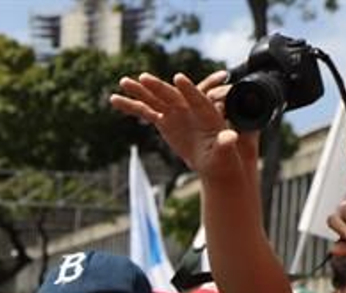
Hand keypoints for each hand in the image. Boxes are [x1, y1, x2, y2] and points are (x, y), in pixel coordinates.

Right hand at [110, 70, 255, 180]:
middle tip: (145, 78)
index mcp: (206, 112)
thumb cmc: (223, 157)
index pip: (198, 98)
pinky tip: (114, 99)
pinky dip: (130, 106)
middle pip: (171, 95)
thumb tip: (231, 137)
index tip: (179, 79)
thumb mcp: (226, 152)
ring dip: (138, 91)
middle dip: (158, 87)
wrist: (214, 161)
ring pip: (154, 99)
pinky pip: (145, 111)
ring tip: (122, 82)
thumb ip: (226, 143)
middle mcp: (189, 107)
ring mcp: (174, 112)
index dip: (188, 89)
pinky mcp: (163, 120)